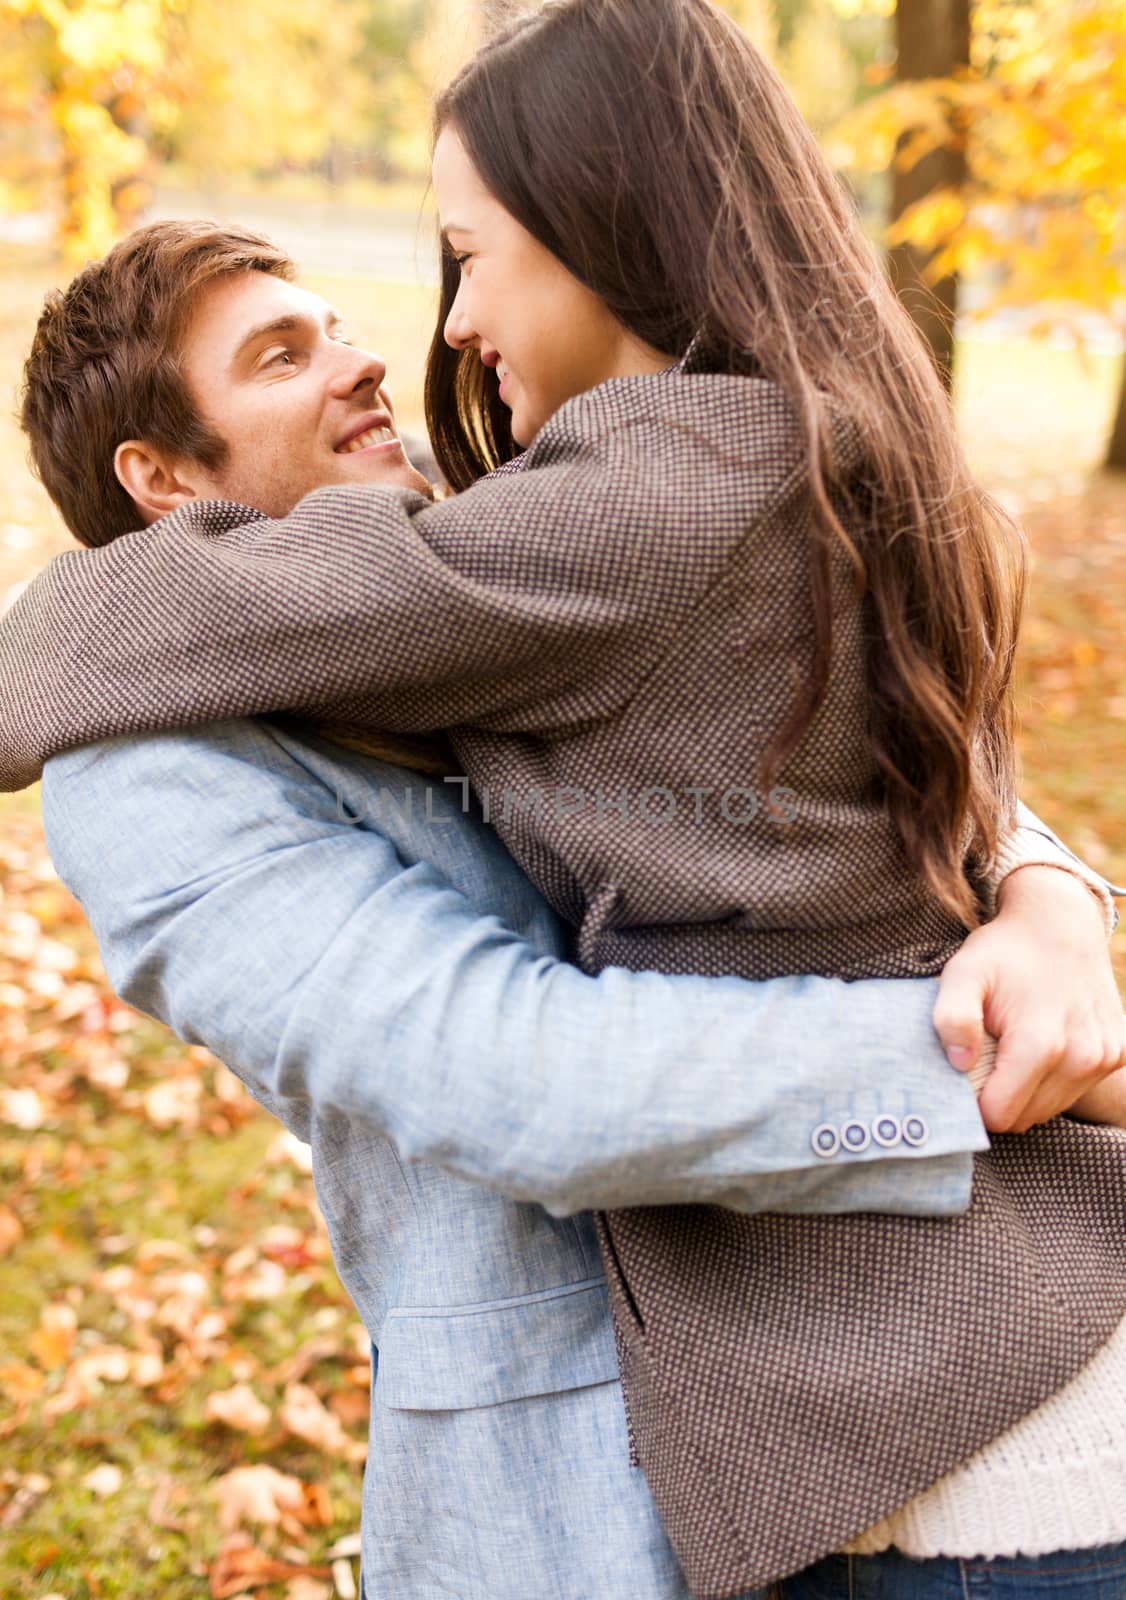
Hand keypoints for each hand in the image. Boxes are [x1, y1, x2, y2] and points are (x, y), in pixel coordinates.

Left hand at [933, 865, 1125, 1133]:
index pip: (1000, 1115)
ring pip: (1051, 1107)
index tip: (966, 1073)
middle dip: (1001, 1096)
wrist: (1059, 923)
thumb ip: (952, 1017)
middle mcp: (1083, 1057)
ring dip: (1028, 1088)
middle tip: (988, 1055)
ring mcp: (1106, 1057)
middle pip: (1026, 1117)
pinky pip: (1076, 1088)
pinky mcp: (1119, 1053)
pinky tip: (1044, 1043)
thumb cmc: (1004, 951)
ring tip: (1014, 1046)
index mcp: (1041, 1044)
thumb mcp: (963, 973)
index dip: (975, 1102)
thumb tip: (959, 1064)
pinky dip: (1056, 1077)